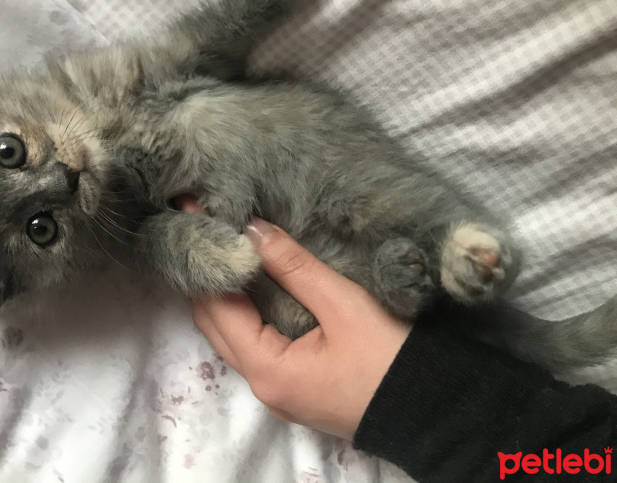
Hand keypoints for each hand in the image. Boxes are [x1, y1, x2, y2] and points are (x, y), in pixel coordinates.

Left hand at [191, 216, 411, 437]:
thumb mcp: (343, 305)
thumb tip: (251, 229)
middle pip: (215, 325)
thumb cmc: (391, 359)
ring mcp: (278, 392)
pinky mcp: (294, 388)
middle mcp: (262, 386)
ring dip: (224, 296)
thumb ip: (294, 266)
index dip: (205, 262)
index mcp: (268, 369)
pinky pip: (254, 347)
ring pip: (232, 337)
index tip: (196, 219)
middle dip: (207, 278)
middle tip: (204, 229)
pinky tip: (251, 285)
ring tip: (223, 249)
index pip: (216, 308)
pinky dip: (245, 314)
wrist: (437, 413)